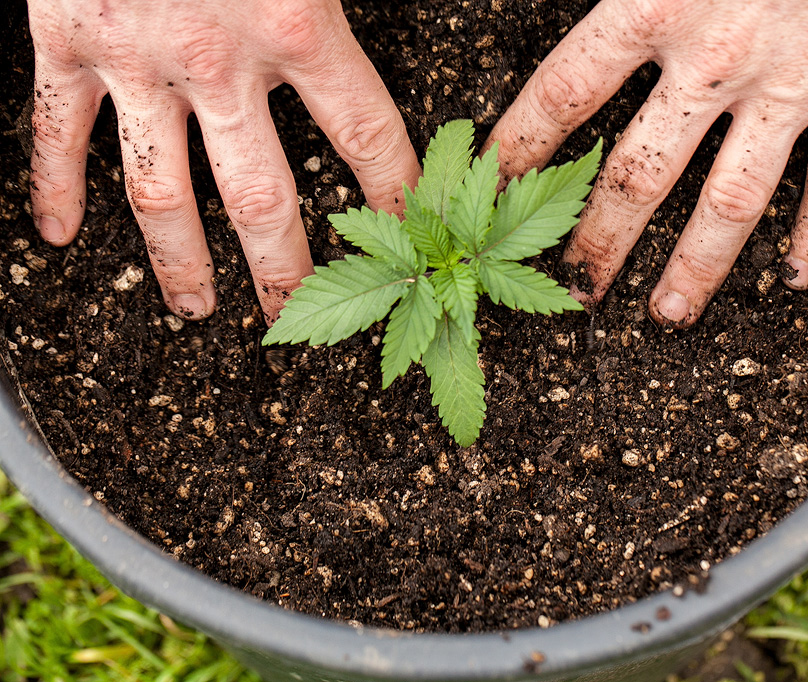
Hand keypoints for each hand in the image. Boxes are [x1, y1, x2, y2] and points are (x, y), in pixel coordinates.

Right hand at [27, 0, 420, 321]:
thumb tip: (374, 25)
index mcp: (295, 22)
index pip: (365, 134)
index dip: (394, 192)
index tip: (409, 236)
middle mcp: (215, 57)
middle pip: (261, 195)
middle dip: (283, 265)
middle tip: (295, 316)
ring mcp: (134, 58)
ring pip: (160, 191)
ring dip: (179, 260)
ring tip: (198, 309)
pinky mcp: (63, 40)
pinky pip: (55, 130)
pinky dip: (52, 185)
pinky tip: (56, 237)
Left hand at [486, 0, 807, 326]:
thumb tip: (582, 34)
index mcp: (658, 3)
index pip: (567, 92)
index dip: (523, 146)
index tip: (494, 188)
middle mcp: (718, 58)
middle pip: (642, 172)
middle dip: (602, 238)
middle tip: (579, 286)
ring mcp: (793, 84)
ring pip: (732, 201)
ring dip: (697, 268)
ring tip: (667, 314)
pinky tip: (797, 279)